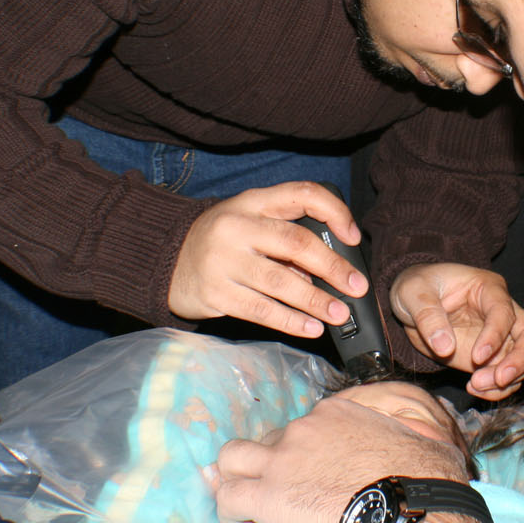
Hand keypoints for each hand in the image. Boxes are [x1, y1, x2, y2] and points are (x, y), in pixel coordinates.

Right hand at [167, 181, 368, 337]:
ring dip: (316, 301)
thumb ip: (285, 238)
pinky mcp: (215, 292)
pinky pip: (261, 310)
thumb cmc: (222, 242)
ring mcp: (223, 260)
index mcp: (253, 201)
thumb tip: (328, 272)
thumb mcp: (250, 224)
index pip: (302, 194)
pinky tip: (311, 328)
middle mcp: (237, 226)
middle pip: (295, 242)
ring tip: (339, 314)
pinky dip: (291, 321)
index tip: (353, 237)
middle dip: (333, 267)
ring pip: (281, 282)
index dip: (334, 212)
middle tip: (356, 286)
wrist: (166, 260)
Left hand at [212, 393, 468, 522]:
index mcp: (336, 412)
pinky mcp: (267, 494)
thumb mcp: (419, 440)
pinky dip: (232, 515)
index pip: (300, 427)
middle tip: (279, 496)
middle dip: (266, 467)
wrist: (409, 509)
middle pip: (265, 442)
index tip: (310, 480)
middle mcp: (304, 427)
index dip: (299, 456)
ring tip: (249, 508)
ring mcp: (282, 459)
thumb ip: (405, 434)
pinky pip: (228, 499)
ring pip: (230, 459)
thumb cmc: (424, 478)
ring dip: (235, 481)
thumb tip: (425, 443)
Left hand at [390, 263, 523, 399]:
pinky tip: (475, 389)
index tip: (476, 358)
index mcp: (488, 288)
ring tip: (476, 385)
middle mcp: (504, 311)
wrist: (413, 304)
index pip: (505, 312)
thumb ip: (427, 316)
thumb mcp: (412, 292)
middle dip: (522, 360)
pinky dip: (498, 389)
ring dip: (508, 379)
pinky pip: (510, 377)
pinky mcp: (494, 357)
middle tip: (499, 379)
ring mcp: (502, 336)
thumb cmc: (417, 288)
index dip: (495, 336)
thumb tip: (445, 347)